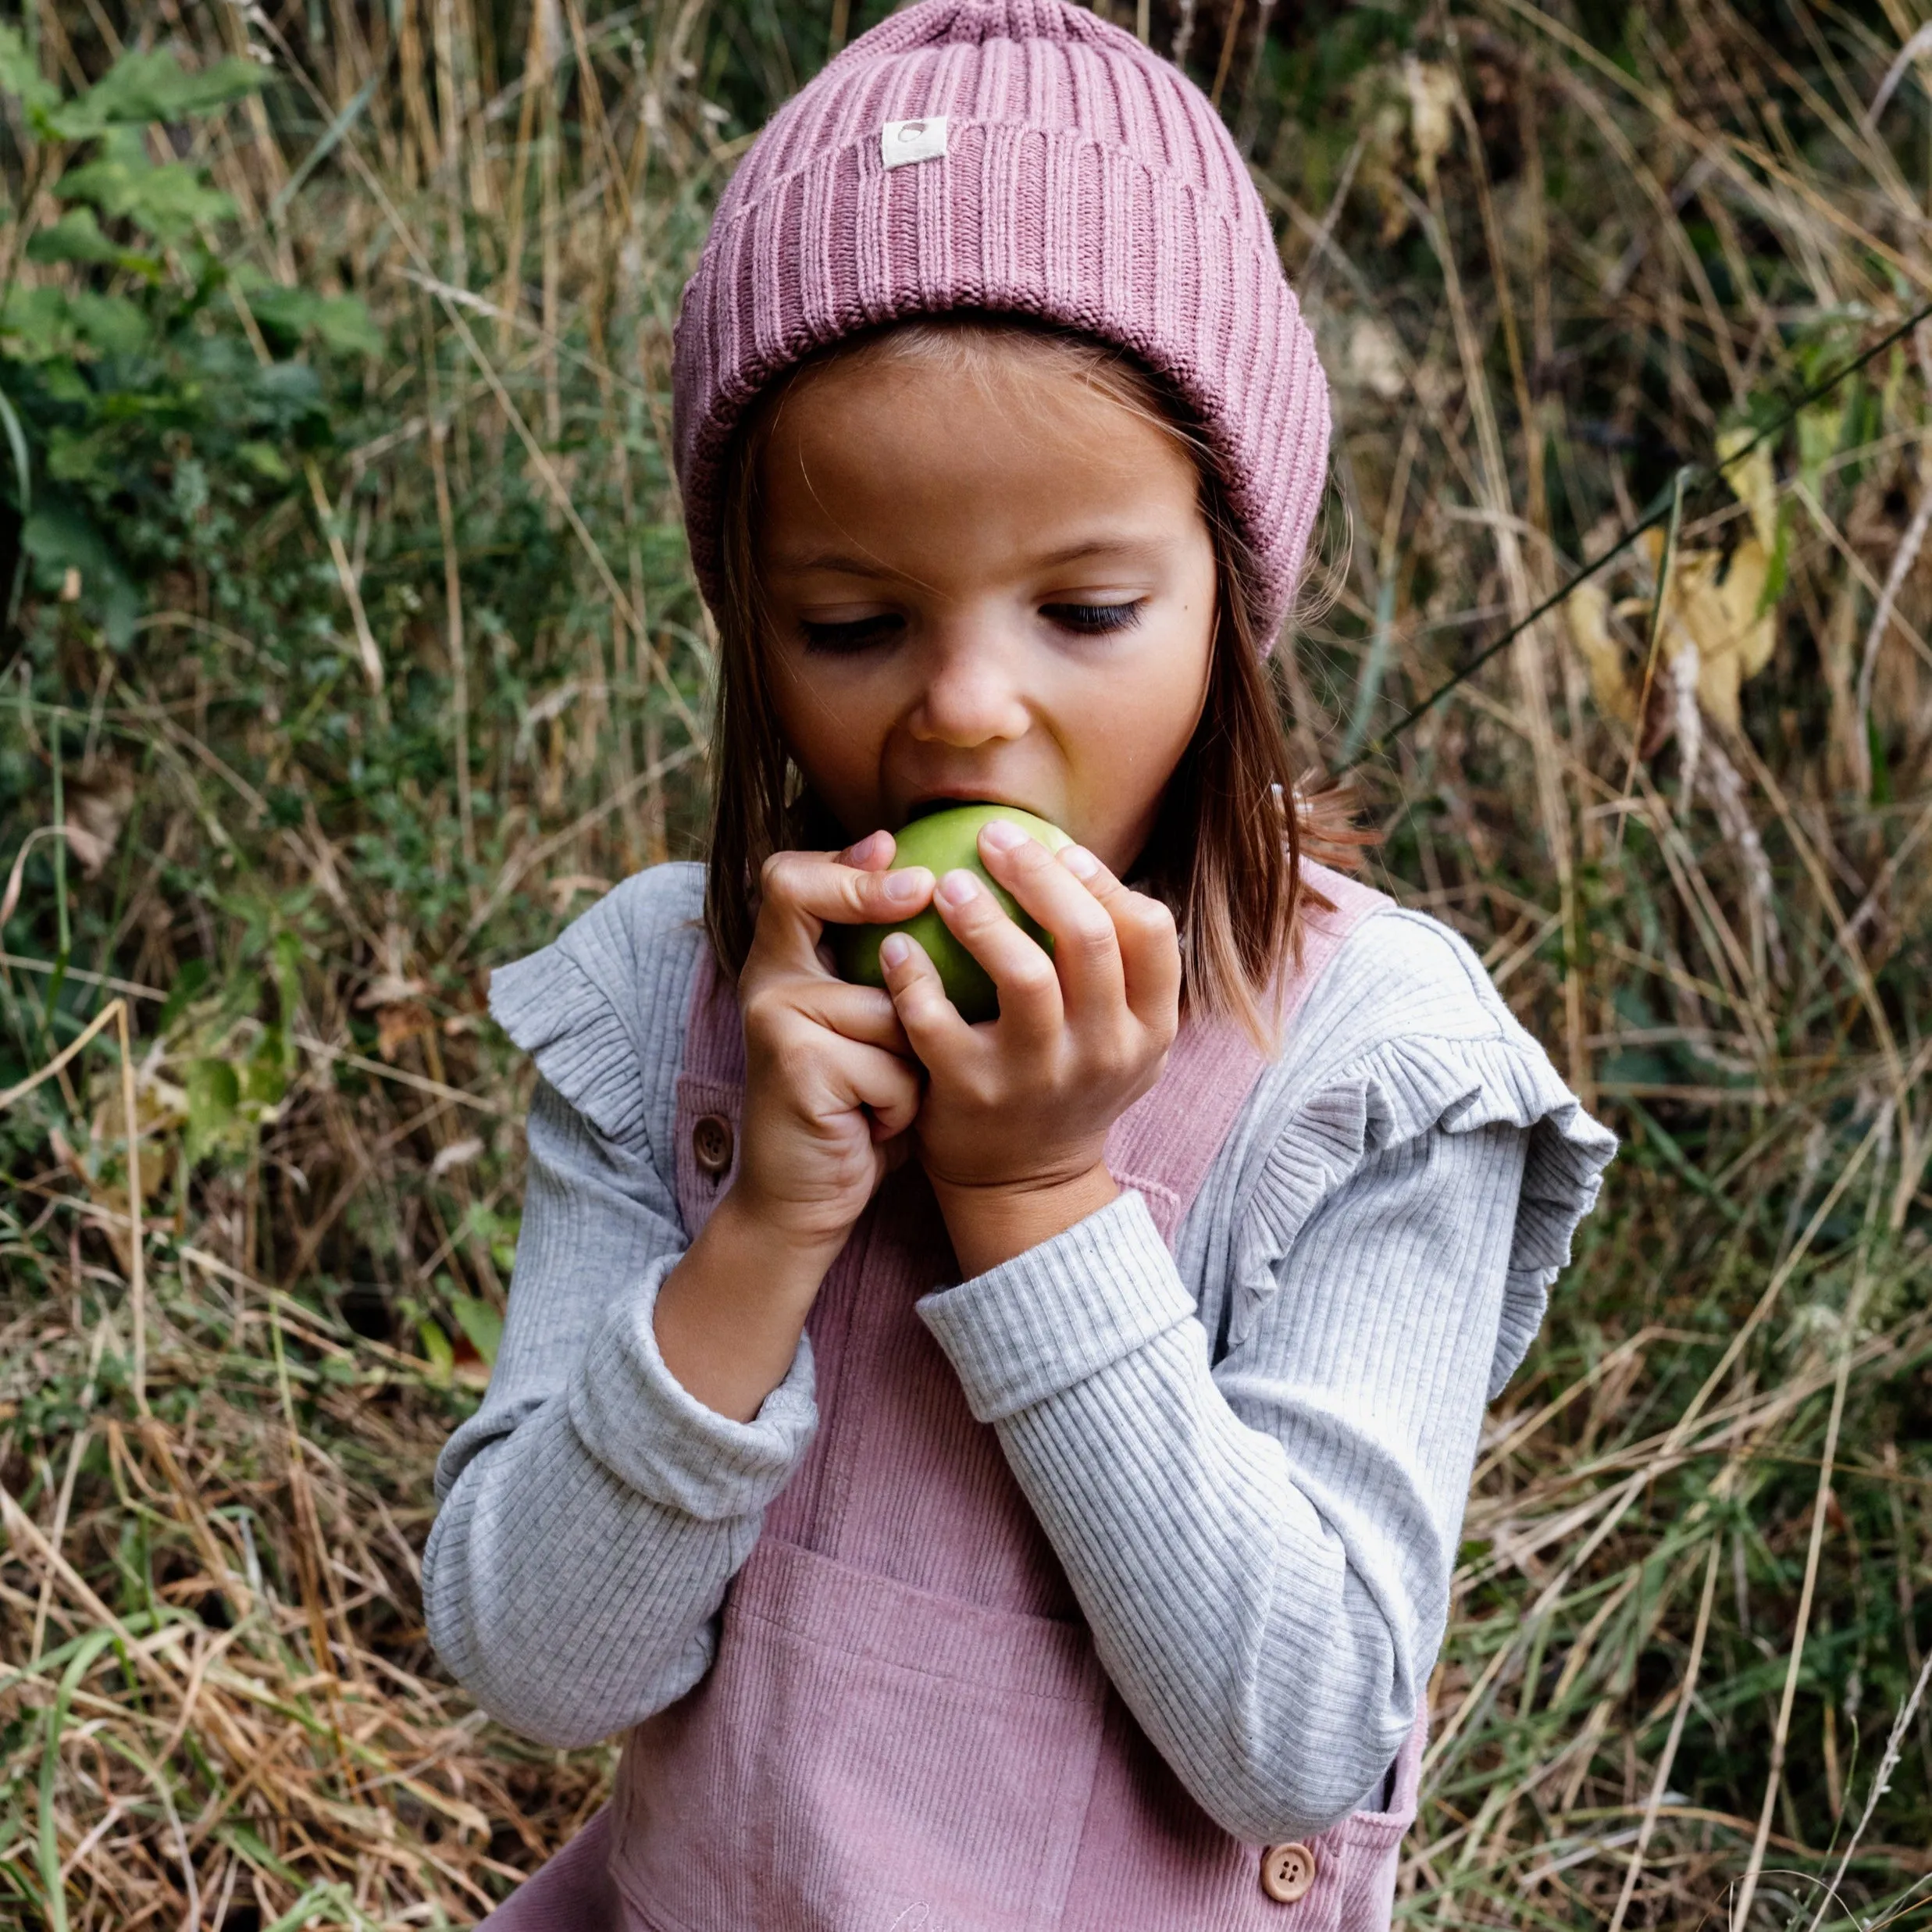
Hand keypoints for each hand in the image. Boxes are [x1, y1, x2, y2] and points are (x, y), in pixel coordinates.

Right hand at [730, 832, 934, 1260]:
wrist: (804, 1201)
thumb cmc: (858, 1111)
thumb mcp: (878, 1032)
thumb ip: (898, 976)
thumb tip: (965, 899)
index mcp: (785, 966)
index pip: (790, 879)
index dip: (844, 859)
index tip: (899, 848)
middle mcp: (766, 982)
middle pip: (800, 895)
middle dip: (868, 890)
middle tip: (924, 889)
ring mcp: (774, 1020)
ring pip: (889, 1005)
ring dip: (915, 1059)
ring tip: (894, 1095)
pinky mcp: (794, 1065)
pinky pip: (892, 1063)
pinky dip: (902, 1102)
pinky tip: (877, 1127)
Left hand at [876, 820, 1180, 1273]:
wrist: (1023, 1186)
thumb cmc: (1066, 1084)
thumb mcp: (1118, 1037)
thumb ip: (1115, 965)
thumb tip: (1076, 858)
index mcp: (1146, 1028)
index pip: (1149, 931)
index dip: (1104, 881)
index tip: (1061, 851)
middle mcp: (1103, 1052)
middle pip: (1088, 938)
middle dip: (1039, 874)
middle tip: (994, 837)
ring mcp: (1039, 1077)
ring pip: (1025, 976)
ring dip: (983, 918)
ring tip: (949, 885)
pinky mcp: (973, 1096)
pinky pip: (939, 1022)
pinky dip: (913, 977)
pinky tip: (896, 947)